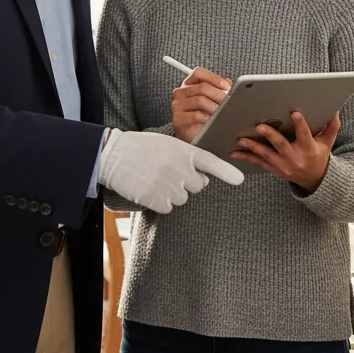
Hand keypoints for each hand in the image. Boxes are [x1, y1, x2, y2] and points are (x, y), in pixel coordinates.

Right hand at [99, 129, 243, 212]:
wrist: (113, 155)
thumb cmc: (140, 148)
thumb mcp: (167, 145)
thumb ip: (186, 158)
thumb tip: (202, 177)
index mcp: (184, 152)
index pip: (210, 162)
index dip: (226, 172)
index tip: (240, 179)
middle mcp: (180, 169)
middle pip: (198, 186)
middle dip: (187, 182)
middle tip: (168, 172)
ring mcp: (169, 185)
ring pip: (182, 198)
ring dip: (172, 192)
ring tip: (154, 178)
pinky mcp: (157, 199)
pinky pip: (168, 207)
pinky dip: (159, 201)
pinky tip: (148, 188)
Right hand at [171, 67, 231, 142]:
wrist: (192, 135)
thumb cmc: (201, 115)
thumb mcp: (211, 99)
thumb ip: (219, 89)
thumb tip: (228, 82)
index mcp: (188, 84)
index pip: (199, 73)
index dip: (214, 78)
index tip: (226, 87)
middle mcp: (180, 92)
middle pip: (202, 87)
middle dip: (218, 94)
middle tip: (227, 102)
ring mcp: (177, 105)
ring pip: (200, 100)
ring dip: (214, 107)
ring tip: (219, 112)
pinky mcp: (178, 119)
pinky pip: (196, 115)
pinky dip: (207, 118)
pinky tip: (210, 121)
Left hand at [231, 112, 340, 191]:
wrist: (314, 179)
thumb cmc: (318, 155)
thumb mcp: (328, 142)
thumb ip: (331, 126)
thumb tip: (334, 109)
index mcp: (309, 149)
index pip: (305, 135)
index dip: (300, 124)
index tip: (295, 113)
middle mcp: (295, 158)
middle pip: (281, 145)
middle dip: (270, 136)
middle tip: (259, 126)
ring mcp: (283, 165)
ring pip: (266, 155)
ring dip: (253, 147)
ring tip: (241, 139)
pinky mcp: (273, 169)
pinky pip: (258, 163)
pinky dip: (245, 157)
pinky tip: (234, 152)